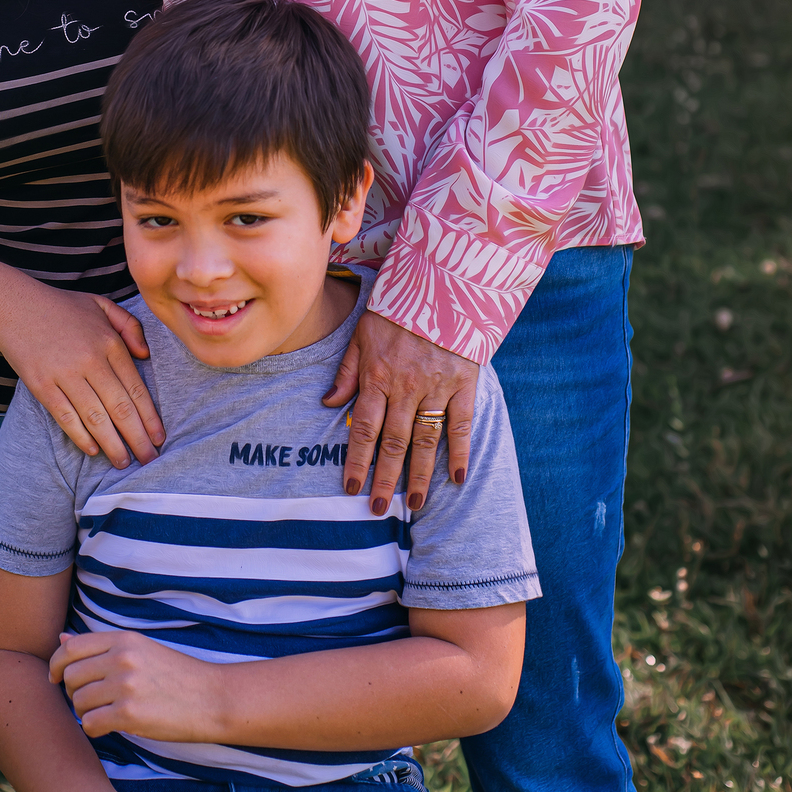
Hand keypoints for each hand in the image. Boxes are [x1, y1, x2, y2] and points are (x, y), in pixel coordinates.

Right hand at [3, 290, 164, 467]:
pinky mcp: (41, 385)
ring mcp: (65, 374)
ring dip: (112, 444)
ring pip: (95, 417)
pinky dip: (81, 436)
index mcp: (109, 342)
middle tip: (149, 460)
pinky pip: (65, 417)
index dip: (150, 417)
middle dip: (137, 438)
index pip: (136, 388)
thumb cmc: (61, 307)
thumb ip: (130, 326)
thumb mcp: (102, 305)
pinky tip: (94, 451)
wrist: (13, 306)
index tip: (159, 438)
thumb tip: (145, 355)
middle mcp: (91, 360)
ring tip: (124, 462)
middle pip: (120, 408)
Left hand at [51, 630, 214, 741]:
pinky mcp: (130, 714)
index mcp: (124, 639)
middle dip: (71, 692)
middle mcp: (122, 658)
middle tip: (89, 701)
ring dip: (84, 712)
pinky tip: (109, 727)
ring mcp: (125, 685)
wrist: (211, 697)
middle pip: (70, 676)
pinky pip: (90, 724)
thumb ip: (101, 646)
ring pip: (78, 702)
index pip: (71, 648)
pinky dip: (94, 729)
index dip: (56, 665)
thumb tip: (62, 638)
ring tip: (102, 713)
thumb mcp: (140, 649)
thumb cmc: (175, 675)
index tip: (56, 679)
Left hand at [323, 310, 479, 512]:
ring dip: (420, 474)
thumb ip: (347, 371)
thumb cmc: (396, 309)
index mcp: (377, 376)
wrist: (441, 283)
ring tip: (415, 503)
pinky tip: (457, 476)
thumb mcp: (362, 333)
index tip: (352, 488)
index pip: (363, 428)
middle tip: (379, 508)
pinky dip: (460, 451)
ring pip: (426, 439)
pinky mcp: (463, 383)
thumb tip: (328, 403)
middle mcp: (405, 386)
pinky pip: (462, 423)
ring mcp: (436, 386)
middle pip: (393, 442)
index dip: (357, 461)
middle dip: (385, 478)